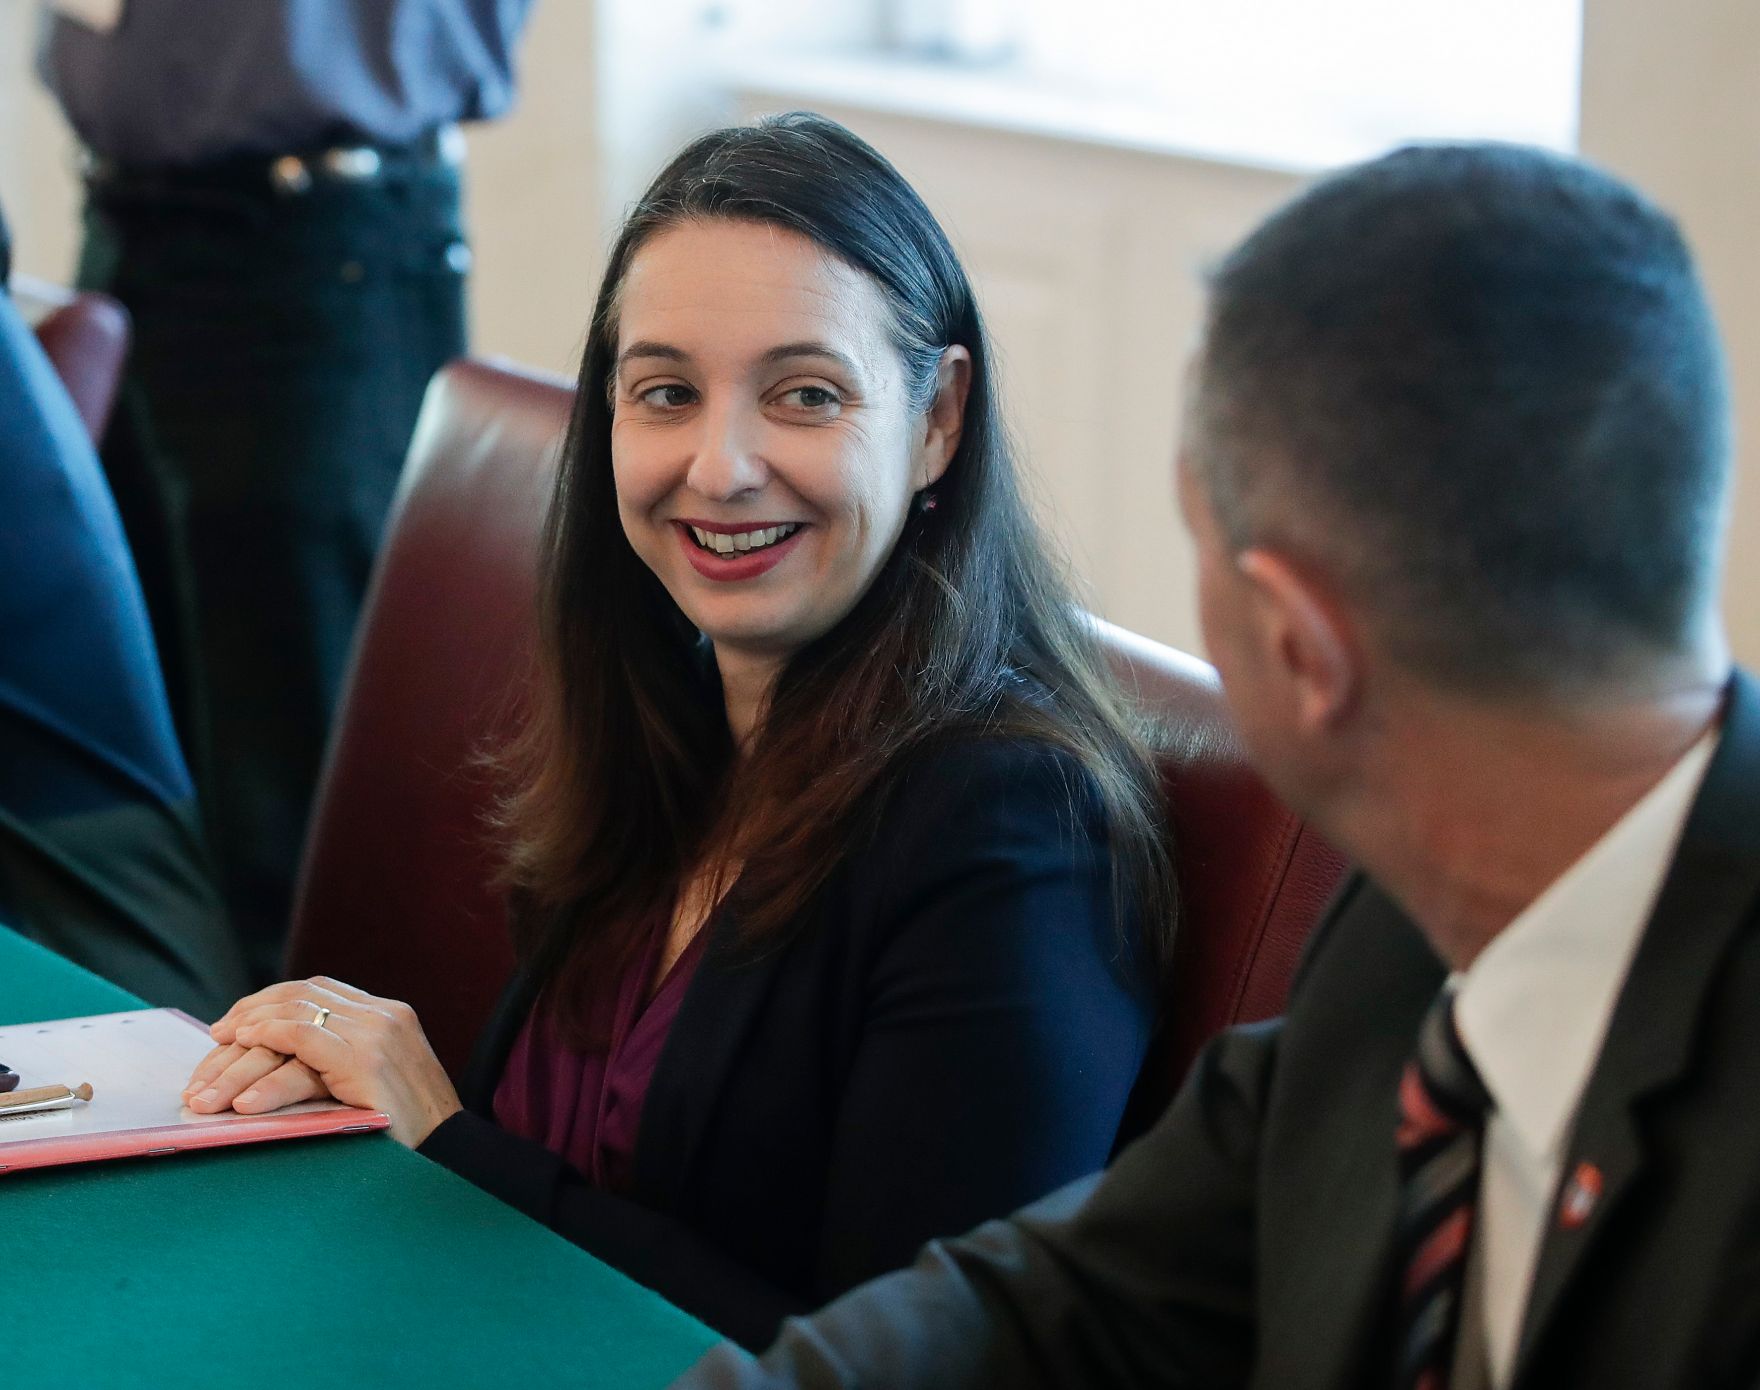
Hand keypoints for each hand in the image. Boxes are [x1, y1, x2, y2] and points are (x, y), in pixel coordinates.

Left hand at [199, 977, 462, 1146]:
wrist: (449, 1156)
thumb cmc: (409, 1132)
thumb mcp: (377, 1083)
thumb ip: (343, 1062)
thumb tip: (281, 1061)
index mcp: (390, 1015)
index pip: (318, 990)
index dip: (270, 1002)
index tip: (234, 1025)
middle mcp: (384, 1014)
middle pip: (302, 996)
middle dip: (250, 1015)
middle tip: (214, 1040)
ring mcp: (378, 1033)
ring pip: (294, 1017)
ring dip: (244, 1042)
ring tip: (213, 1075)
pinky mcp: (366, 1058)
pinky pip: (302, 1036)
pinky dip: (266, 1041)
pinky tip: (241, 1058)